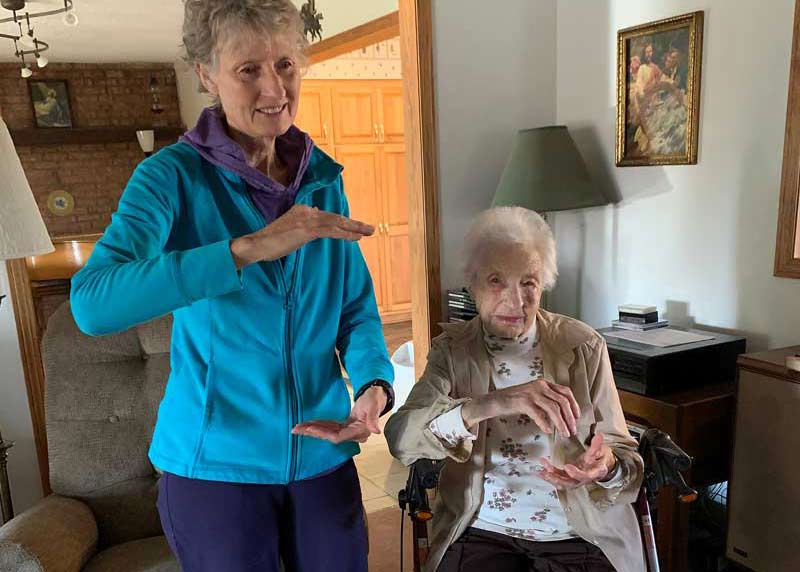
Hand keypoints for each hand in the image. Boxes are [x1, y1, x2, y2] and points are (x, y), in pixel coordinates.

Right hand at [231, 205, 373, 267]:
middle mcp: (306, 211)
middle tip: (370, 228)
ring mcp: (307, 219)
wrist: (257, 244)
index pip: (327, 217)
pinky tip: (356, 237)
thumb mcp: (290, 229)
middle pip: (335, 217)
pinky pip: (331, 231)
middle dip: (354, 223)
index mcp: (302, 210)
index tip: (354, 230)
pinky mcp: (308, 230)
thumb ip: (303, 222)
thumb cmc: (270, 241)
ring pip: (336, 223)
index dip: (342, 224)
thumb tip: (317, 213)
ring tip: (369, 231)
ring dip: (354, 228)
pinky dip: (345, 233)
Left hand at [292, 386, 386, 443]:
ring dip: (313, 430)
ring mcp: (348, 431)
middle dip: (313, 433)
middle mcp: (352, 434)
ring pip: (328, 433)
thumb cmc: (375, 399)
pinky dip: (319, 426)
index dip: (323, 434)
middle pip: (330, 437)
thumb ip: (373, 418)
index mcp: (359, 431)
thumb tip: (375, 430)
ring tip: (298, 427)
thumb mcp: (373, 406)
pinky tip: (309, 425)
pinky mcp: (345, 426)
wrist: (377, 395)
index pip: (338, 436)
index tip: (310, 429)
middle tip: (296, 429)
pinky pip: (330, 428)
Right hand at [461, 378, 579, 437]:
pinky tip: (548, 431)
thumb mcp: (533, 396)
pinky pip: (539, 414)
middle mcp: (540, 385)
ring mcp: (531, 393)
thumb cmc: (515, 401)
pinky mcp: (523, 402)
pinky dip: (545, 423)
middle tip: (573, 430)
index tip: (577, 418)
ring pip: (553, 408)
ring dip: (561, 423)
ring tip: (564, 433)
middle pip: (562, 401)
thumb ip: (547, 400)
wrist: (495, 400)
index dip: (574, 405)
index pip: (565, 391)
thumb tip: (563, 415)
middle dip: (570, 417)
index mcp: (544, 383)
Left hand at [537, 433, 616, 489]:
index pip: (585, 476)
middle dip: (557, 478)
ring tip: (541, 471)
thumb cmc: (601, 458)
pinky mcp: (568, 477)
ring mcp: (575, 480)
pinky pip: (558, 479)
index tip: (567, 467)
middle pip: (570, 483)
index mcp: (593, 473)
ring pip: (562, 483)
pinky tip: (540, 472)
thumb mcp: (601, 451)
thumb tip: (599, 435)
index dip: (576, 473)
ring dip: (551, 478)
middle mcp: (583, 479)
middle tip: (547, 471)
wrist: (601, 466)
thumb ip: (598, 445)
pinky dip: (549, 476)